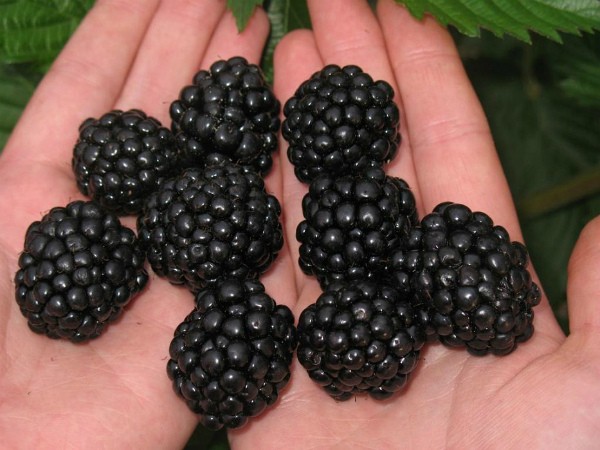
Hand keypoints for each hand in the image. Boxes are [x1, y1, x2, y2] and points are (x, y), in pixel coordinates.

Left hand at [0, 1, 271, 447]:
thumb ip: (27, 177)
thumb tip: (71, 116)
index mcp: (48, 192)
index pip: (93, 91)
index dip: (126, 31)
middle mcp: (117, 211)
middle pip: (156, 111)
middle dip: (186, 44)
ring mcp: (169, 248)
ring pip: (205, 155)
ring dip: (227, 92)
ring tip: (254, 27)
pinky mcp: (214, 294)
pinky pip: (245, 223)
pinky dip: (264, 171)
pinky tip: (283, 121)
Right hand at [230, 0, 599, 447]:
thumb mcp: (586, 393)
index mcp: (469, 290)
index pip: (441, 160)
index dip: (418, 85)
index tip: (393, 15)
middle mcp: (395, 298)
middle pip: (363, 169)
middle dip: (342, 85)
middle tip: (316, 12)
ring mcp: (325, 333)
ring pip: (298, 213)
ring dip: (283, 136)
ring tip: (265, 57)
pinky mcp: (267, 382)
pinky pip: (243, 292)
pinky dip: (227, 230)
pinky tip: (214, 162)